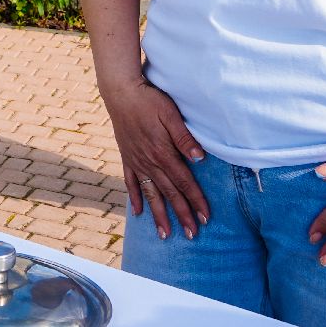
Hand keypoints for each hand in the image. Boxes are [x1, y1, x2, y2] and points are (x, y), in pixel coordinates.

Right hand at [101, 77, 209, 240]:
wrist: (120, 91)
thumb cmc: (149, 99)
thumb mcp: (170, 114)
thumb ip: (184, 138)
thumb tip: (200, 159)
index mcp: (162, 152)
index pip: (184, 182)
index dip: (196, 200)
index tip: (205, 218)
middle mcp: (148, 161)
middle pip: (169, 193)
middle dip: (181, 215)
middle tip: (192, 235)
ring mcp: (136, 161)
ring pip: (150, 193)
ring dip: (158, 215)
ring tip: (165, 235)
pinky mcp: (127, 156)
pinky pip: (130, 182)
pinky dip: (135, 198)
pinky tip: (138, 212)